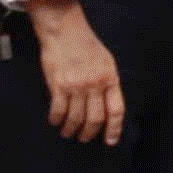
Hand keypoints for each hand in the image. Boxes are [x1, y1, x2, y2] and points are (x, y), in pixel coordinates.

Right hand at [24, 0, 124, 145]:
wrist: (66, 31)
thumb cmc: (86, 45)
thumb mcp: (106, 62)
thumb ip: (107, 82)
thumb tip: (106, 103)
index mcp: (110, 78)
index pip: (116, 110)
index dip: (114, 128)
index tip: (111, 141)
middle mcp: (95, 85)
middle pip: (95, 119)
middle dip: (89, 133)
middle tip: (84, 138)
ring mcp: (77, 86)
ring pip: (76, 118)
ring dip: (71, 129)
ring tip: (68, 132)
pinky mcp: (58, 86)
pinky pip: (58, 110)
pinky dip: (56, 120)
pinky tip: (55, 122)